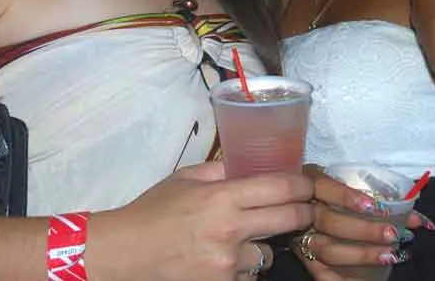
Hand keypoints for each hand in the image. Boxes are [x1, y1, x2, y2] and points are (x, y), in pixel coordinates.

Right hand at [90, 161, 313, 280]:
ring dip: (263, 246)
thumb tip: (252, 164)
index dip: (302, 185)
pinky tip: (224, 260)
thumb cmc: (153, 211)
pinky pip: (249, 276)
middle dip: (303, 213)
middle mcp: (230, 231)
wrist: (126, 254)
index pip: (281, 189)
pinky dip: (243, 269)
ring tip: (241, 240)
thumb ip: (221, 170)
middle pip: (290, 220)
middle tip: (304, 209)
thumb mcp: (185, 178)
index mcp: (221, 198)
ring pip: (269, 254)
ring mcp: (228, 265)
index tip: (308, 184)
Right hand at [293, 166, 430, 279]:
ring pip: (328, 250)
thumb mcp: (330, 177)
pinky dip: (343, 279)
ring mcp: (302, 238)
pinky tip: (366, 280)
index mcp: (308, 184)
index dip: (346, 196)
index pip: (322, 186)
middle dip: (363, 230)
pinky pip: (322, 274)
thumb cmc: (320, 189)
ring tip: (391, 255)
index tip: (373, 205)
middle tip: (393, 233)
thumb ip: (354, 183)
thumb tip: (408, 198)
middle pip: (329, 222)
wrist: (288, 206)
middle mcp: (302, 211)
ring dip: (362, 254)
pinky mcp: (305, 259)